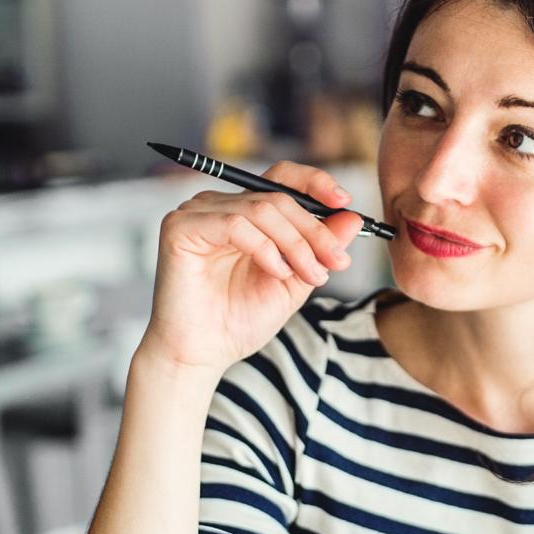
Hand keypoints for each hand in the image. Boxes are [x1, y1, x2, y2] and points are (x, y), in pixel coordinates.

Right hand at [136, 162, 363, 374]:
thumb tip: (353, 217)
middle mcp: (219, 205)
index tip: (345, 203)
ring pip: (261, 209)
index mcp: (244, 213)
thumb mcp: (295, 280)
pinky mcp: (180, 227)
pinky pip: (235, 223)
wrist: (203, 354)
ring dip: (295, 244)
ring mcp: (197, 213)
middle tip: (335, 262)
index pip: (282, 178)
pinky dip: (264, 247)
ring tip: (306, 276)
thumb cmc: (239, 321)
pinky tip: (275, 272)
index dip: (316, 183)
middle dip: (314, 231)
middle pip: (278, 196)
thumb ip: (320, 248)